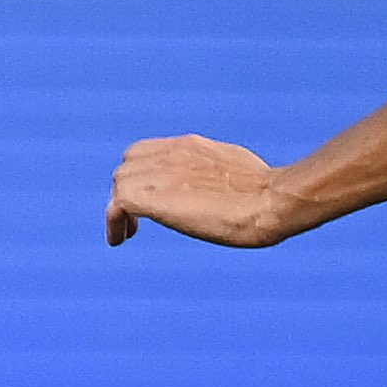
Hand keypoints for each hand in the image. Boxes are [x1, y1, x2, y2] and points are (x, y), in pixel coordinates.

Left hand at [105, 136, 302, 247]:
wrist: (272, 200)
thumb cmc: (269, 194)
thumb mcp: (239, 171)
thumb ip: (219, 174)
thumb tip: (225, 186)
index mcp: (191, 146)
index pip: (148, 151)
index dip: (143, 174)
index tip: (153, 199)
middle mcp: (171, 153)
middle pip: (129, 165)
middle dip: (129, 190)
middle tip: (137, 221)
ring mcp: (161, 172)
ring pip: (120, 183)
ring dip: (121, 208)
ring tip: (128, 234)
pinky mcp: (153, 196)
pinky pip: (117, 204)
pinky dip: (114, 222)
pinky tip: (120, 240)